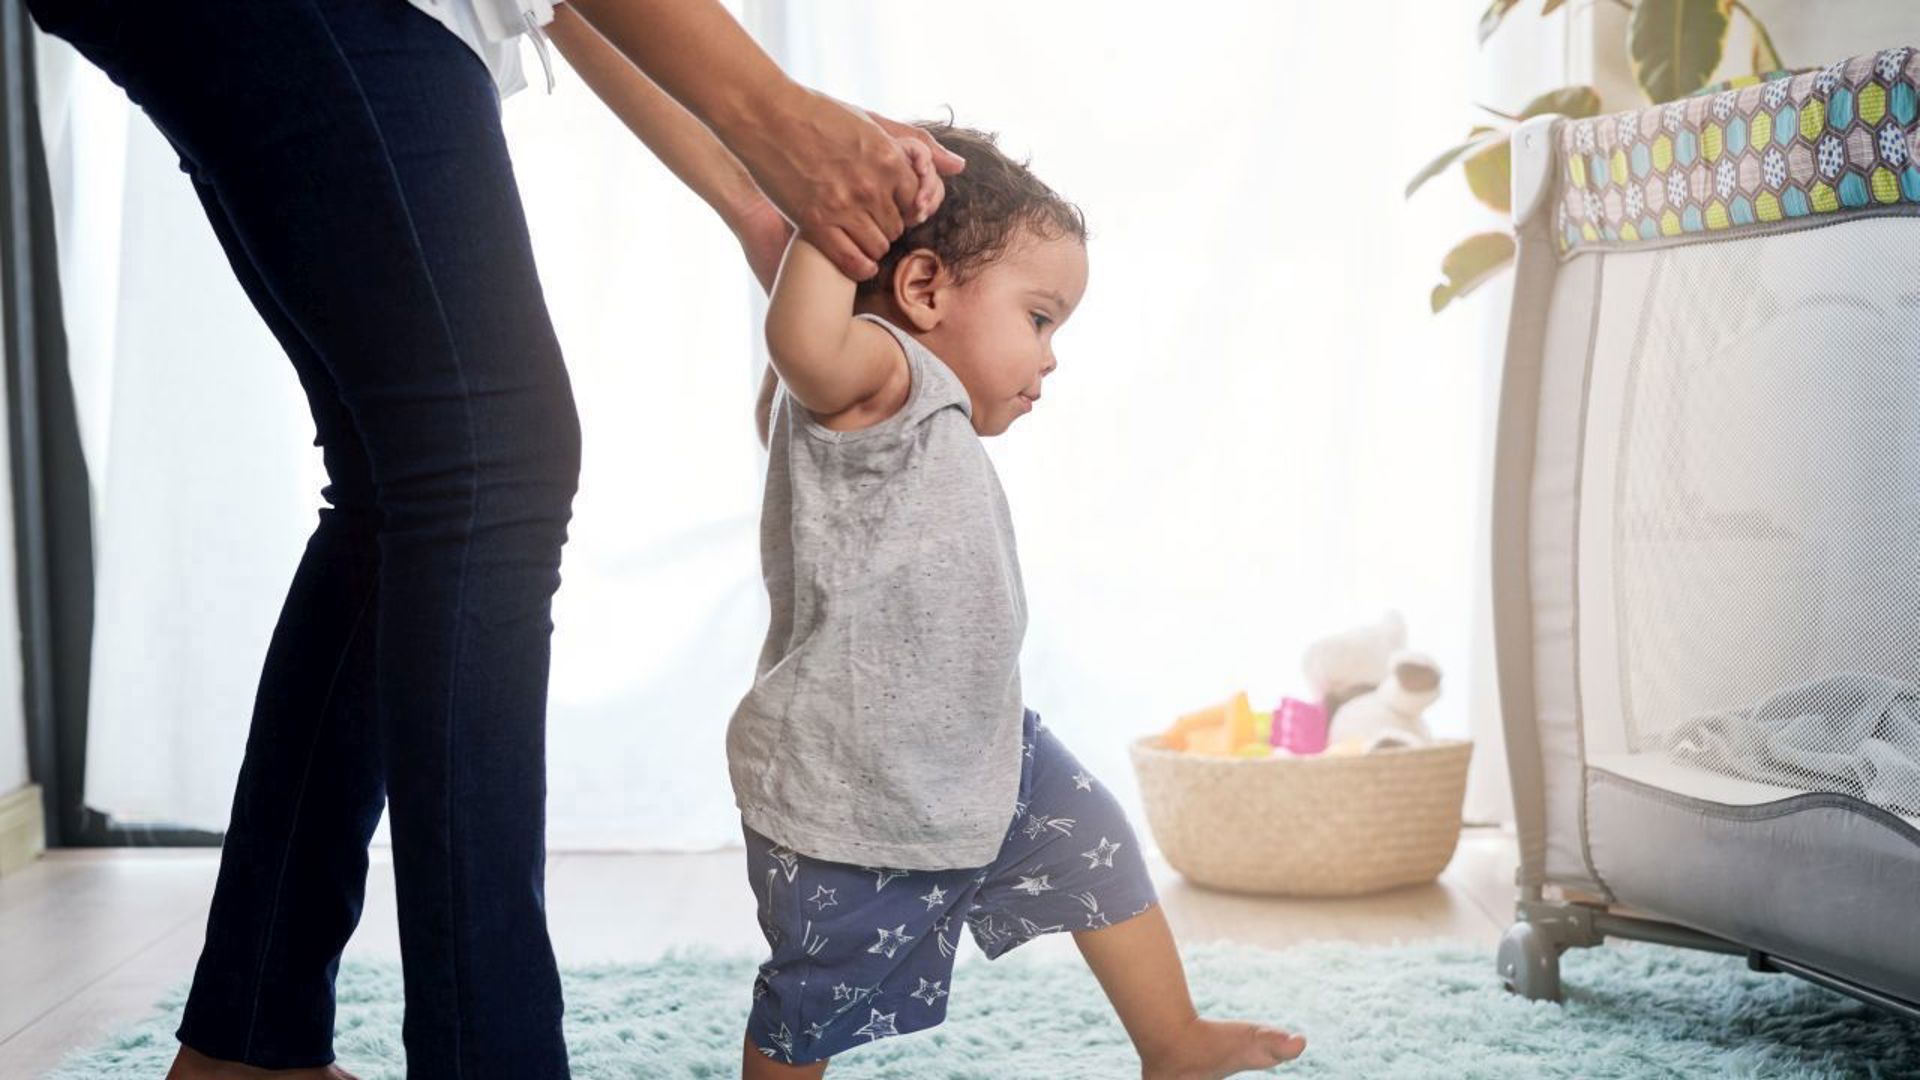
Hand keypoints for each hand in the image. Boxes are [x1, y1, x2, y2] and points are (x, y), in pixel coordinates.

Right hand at [726, 87, 962, 280]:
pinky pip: (853, 262)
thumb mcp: (870, 121)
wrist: (766, 115)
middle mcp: (872, 187)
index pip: (915, 203)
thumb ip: (916, 145)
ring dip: (872, 246)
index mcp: (889, 160)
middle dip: (887, 227)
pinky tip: (856, 261)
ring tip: (857, 236)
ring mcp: (844, 208)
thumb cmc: (816, 112)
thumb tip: (959, 166)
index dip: (902, 207)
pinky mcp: (816, 224)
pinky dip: (860, 267)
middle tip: (869, 222)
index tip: (888, 205)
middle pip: (897, 228)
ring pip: (878, 247)